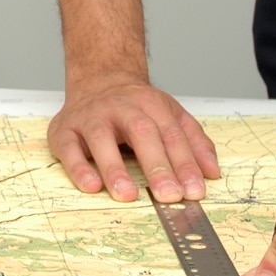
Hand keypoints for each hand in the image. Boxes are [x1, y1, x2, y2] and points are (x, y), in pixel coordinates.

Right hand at [48, 75, 220, 203]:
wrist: (98, 79)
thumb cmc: (136, 107)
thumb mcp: (170, 115)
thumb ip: (193, 142)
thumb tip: (212, 172)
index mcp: (150, 104)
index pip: (171, 134)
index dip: (184, 163)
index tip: (195, 191)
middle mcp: (120, 107)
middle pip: (140, 132)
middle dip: (156, 165)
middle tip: (169, 195)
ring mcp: (90, 116)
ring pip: (101, 137)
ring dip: (115, 167)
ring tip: (127, 195)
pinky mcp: (64, 129)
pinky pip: (69, 147)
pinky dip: (78, 167)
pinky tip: (91, 185)